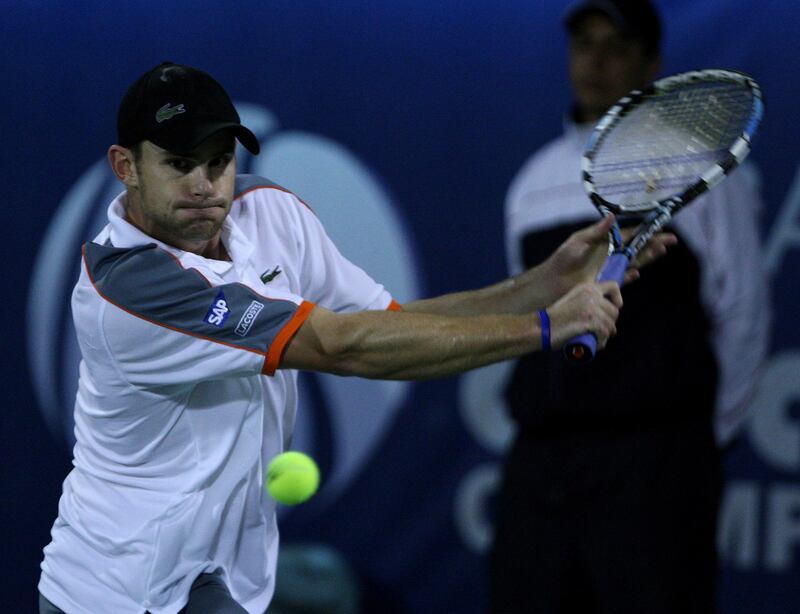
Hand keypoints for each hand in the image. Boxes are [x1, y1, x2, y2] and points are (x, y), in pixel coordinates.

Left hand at [538, 216, 676, 298]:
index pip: (630, 235)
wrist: (553, 280)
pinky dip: (629, 276)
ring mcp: (610, 269)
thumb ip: (596, 231)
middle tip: (670, 240)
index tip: (660, 228)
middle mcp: (611, 255)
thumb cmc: (563, 258)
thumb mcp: (578, 241)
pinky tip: (636, 273)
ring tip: (661, 250)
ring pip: (634, 262)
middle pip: (637, 248)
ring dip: (648, 257)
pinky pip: (622, 279)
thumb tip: (612, 216)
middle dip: (654, 243)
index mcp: (606, 241)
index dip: (645, 232)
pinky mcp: (607, 283)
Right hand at [546, 280, 621, 349]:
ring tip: (598, 340)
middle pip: (614, 311)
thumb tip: (601, 312)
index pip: (613, 286)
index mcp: (586, 287)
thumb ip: (585, 302)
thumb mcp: (572, 302)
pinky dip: (602, 341)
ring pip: (610, 324)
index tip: (616, 307)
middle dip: (610, 323)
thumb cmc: (553, 318)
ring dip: (606, 334)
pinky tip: (597, 345)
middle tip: (601, 331)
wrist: (540, 326)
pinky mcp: (589, 320)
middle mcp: (590, 294)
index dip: (618, 298)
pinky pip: (604, 333)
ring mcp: (590, 307)